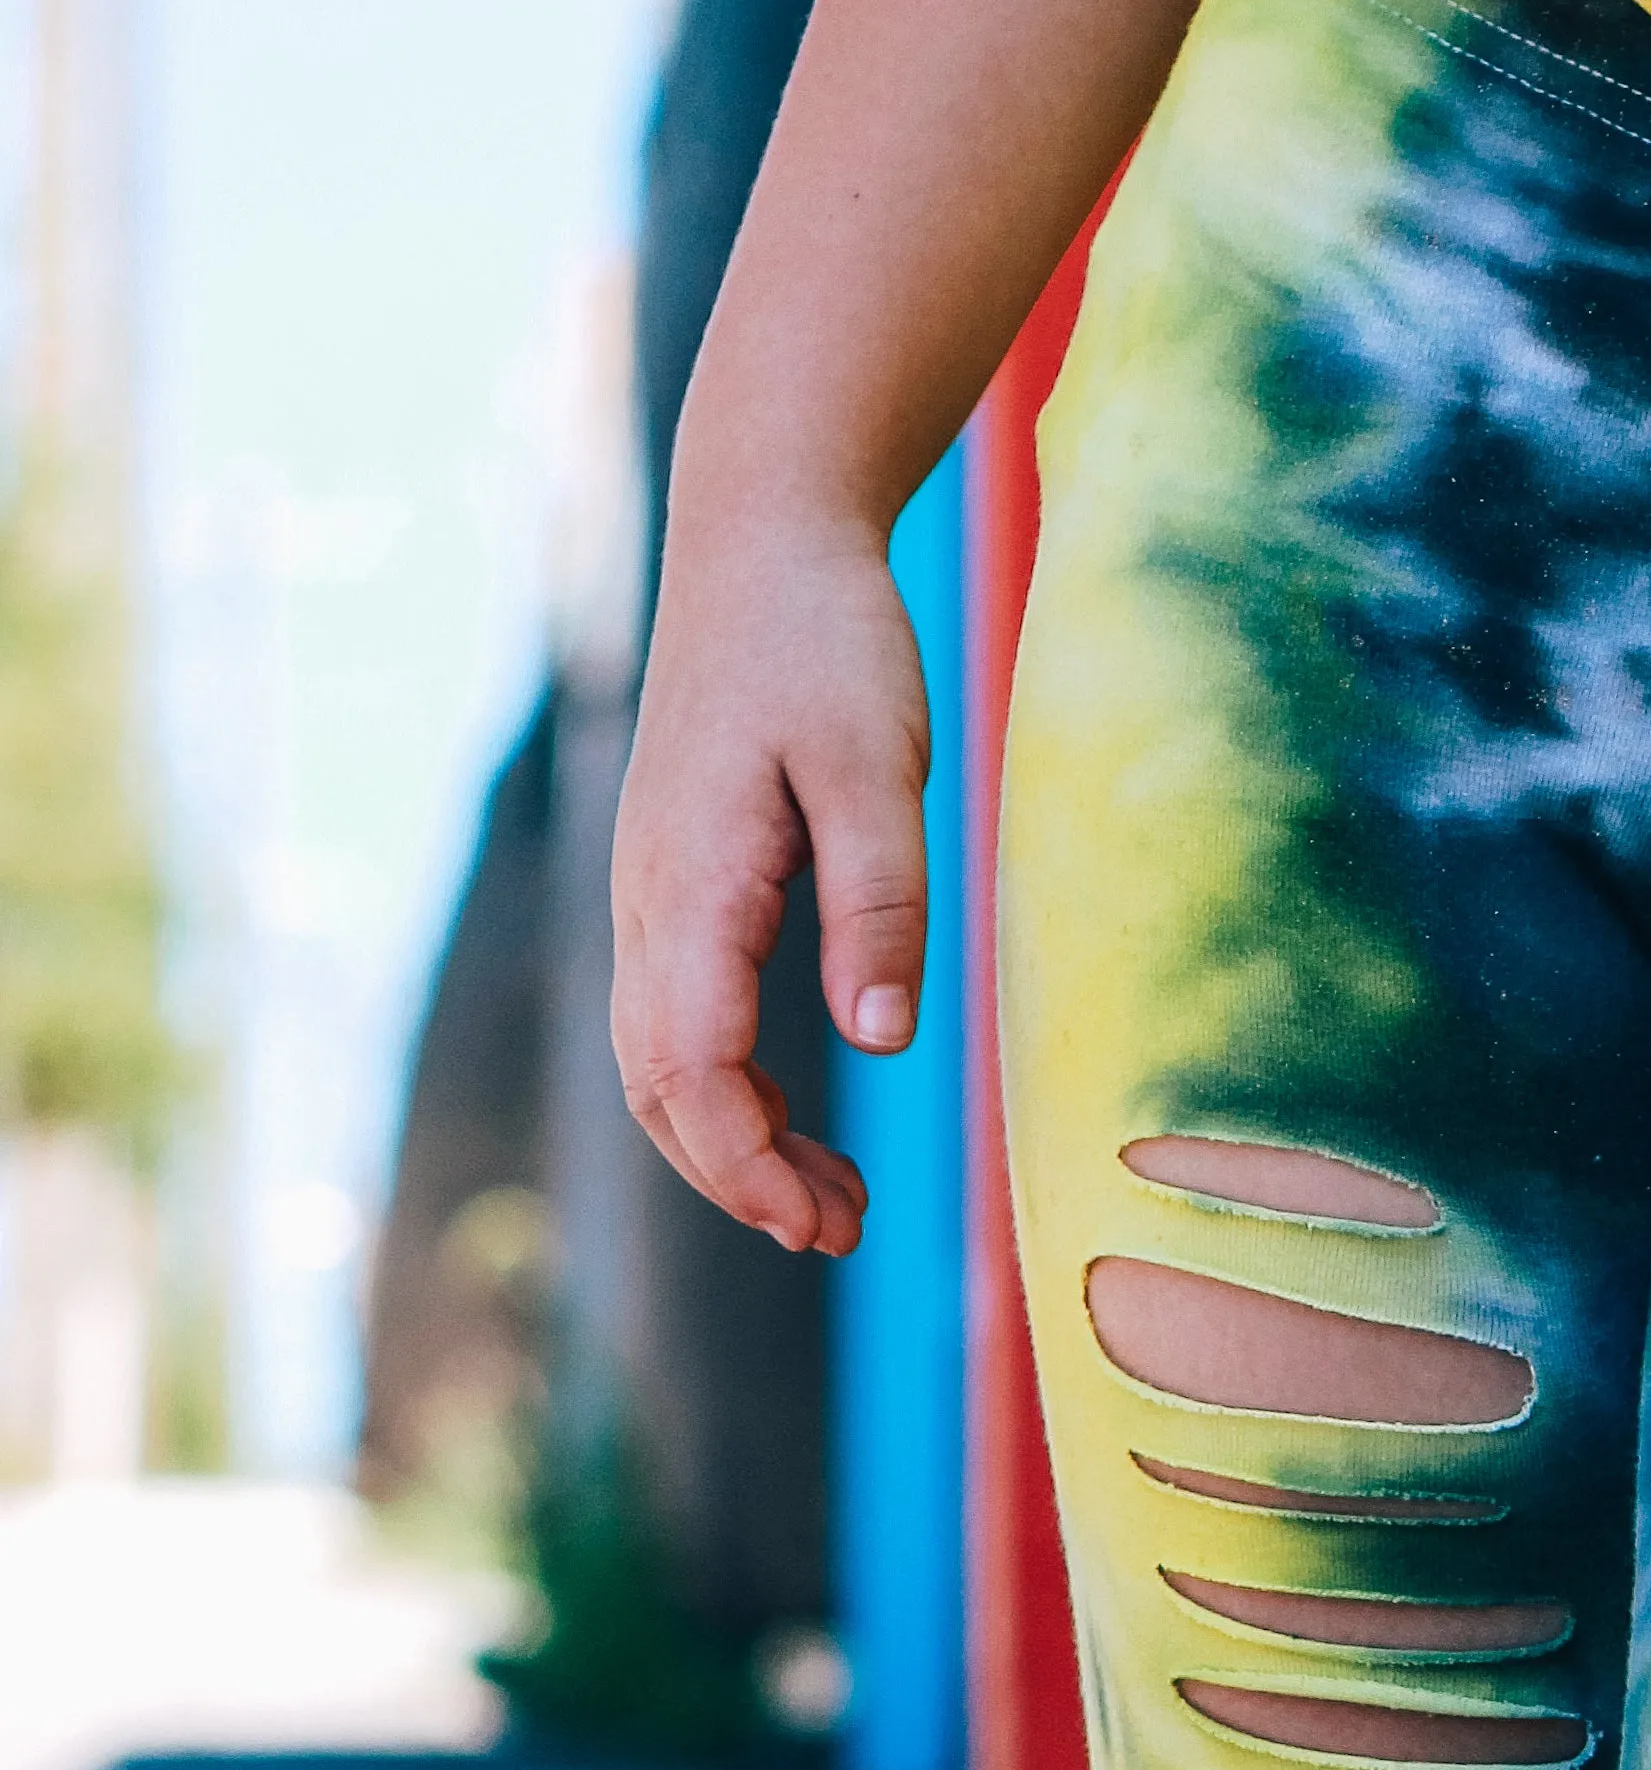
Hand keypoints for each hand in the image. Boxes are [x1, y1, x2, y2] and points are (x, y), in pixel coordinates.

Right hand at [609, 513, 933, 1258]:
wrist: (764, 537)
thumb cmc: (828, 639)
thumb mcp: (882, 767)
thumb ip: (880, 905)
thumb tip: (876, 1043)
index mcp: (693, 881)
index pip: (690, 1067)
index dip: (747, 1164)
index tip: (821, 1224)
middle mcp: (648, 899)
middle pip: (660, 1086)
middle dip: (741, 1177)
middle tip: (843, 1232)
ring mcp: (651, 891)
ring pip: (661, 1060)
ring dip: (736, 1141)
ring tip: (836, 1199)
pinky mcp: (674, 881)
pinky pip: (679, 1015)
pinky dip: (730, 1085)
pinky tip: (802, 1108)